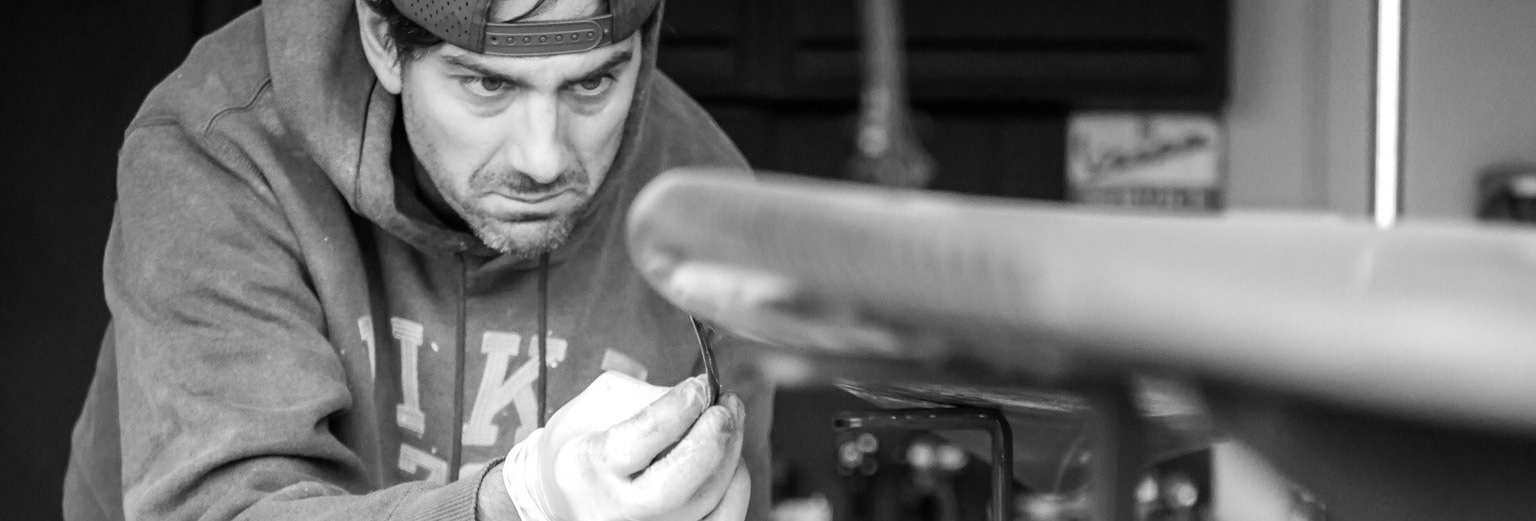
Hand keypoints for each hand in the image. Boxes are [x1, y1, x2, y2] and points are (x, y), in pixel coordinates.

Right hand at [503, 372, 749, 520]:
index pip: (636, 444)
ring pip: (706, 503)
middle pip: (674, 488)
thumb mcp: (600, 405)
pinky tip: (730, 457)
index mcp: (586, 468)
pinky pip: (723, 520)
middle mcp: (614, 510)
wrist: (573, 491)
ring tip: (729, 418)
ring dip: (730, 454)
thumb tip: (703, 397)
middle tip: (725, 407)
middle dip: (710, 441)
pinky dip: (736, 486)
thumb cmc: (590, 439)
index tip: (699, 386)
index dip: (675, 412)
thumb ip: (649, 397)